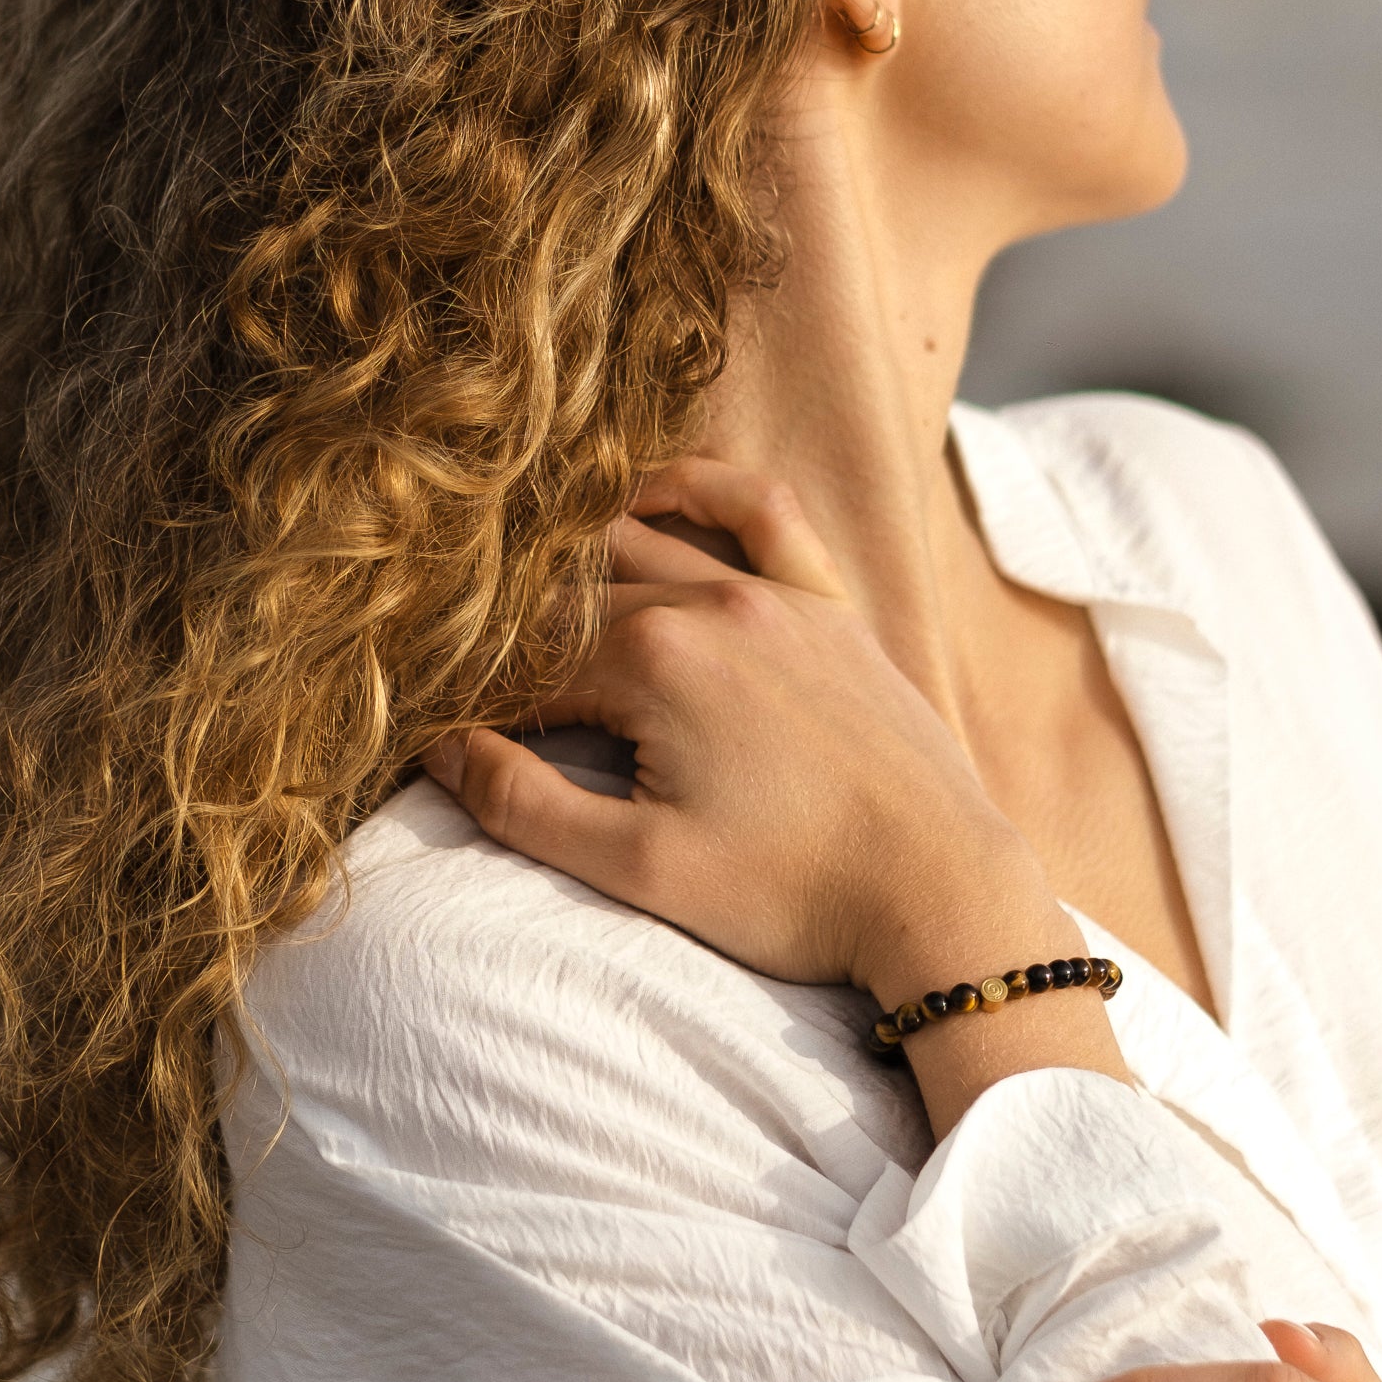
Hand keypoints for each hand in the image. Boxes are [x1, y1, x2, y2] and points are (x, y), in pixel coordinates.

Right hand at [422, 456, 1126, 1113]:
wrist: (940, 891)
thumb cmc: (793, 894)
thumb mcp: (639, 869)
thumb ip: (524, 804)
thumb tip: (442, 748)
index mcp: (654, 661)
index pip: (525, 666)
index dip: (481, 707)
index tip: (456, 741)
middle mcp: (712, 604)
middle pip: (575, 604)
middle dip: (521, 645)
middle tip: (488, 691)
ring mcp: (778, 595)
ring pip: (648, 549)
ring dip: (579, 573)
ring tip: (531, 606)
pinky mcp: (830, 607)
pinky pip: (762, 512)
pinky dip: (703, 487)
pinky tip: (654, 489)